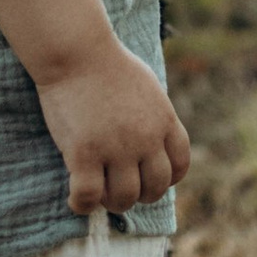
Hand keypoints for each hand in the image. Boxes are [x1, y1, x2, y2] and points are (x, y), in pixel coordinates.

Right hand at [36, 34, 190, 215]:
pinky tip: (76, 200)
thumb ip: (155, 116)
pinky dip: (83, 205)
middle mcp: (146, 139)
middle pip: (155, 188)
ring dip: (113, 203)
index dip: (165, 179)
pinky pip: (89, 196)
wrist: (76, 51)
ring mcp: (116, 148)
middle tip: (120, 190)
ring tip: (99, 194)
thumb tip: (154, 139)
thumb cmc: (107, 63)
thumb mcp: (147, 87)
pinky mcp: (84, 154)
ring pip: (124, 198)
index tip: (149, 179)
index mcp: (164, 121)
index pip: (179, 166)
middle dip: (140, 194)